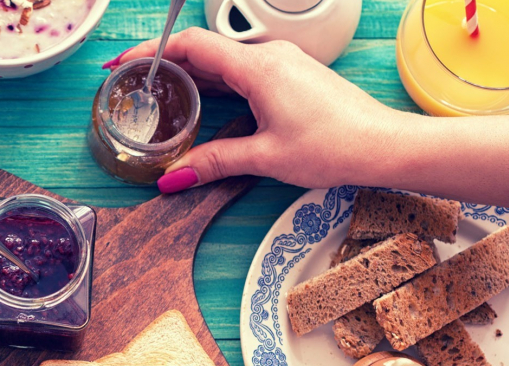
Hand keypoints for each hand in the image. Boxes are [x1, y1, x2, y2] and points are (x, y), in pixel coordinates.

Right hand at [110, 28, 404, 192]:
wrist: (383, 145)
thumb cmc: (336, 145)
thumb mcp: (266, 157)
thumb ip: (216, 161)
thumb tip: (176, 176)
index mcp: (258, 68)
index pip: (192, 45)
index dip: (152, 51)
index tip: (124, 63)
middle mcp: (270, 57)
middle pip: (204, 50)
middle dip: (165, 64)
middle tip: (134, 82)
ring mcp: (283, 64)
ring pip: (224, 61)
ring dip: (191, 73)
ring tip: (162, 93)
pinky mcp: (293, 77)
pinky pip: (244, 71)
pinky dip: (217, 82)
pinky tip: (205, 102)